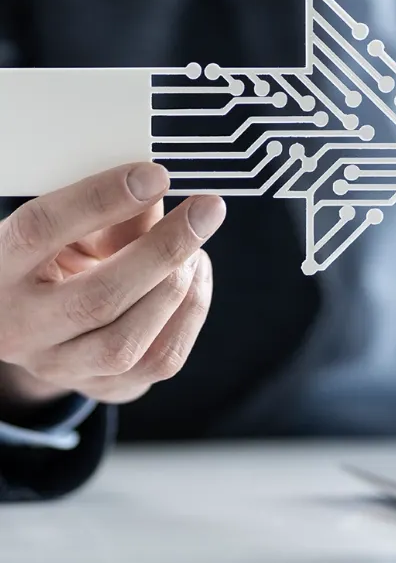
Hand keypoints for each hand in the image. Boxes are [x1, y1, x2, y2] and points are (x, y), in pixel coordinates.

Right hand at [0, 162, 225, 407]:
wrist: (35, 320)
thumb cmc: (53, 255)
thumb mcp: (66, 226)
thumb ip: (111, 212)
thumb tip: (159, 189)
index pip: (42, 229)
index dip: (102, 199)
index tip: (156, 175)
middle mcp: (21, 327)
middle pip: (97, 298)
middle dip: (163, 250)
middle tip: (207, 209)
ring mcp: (58, 367)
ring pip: (129, 341)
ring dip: (179, 286)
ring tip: (195, 247)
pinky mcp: (102, 387)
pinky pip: (161, 360)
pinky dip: (191, 311)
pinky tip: (194, 276)